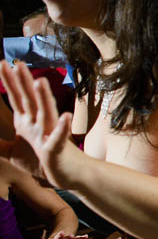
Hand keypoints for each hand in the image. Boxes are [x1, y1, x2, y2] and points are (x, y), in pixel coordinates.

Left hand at [0, 62, 78, 189]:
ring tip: (41, 81)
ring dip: (44, 98)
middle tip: (18, 64)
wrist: (69, 174)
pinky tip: (66, 116)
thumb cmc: (45, 160)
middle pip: (30, 100)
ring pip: (46, 113)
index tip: (3, 64)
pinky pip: (59, 138)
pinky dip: (62, 127)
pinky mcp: (57, 149)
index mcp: (29, 122)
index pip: (17, 98)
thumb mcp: (13, 152)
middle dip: (24, 82)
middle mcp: (40, 123)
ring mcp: (50, 134)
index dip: (10, 82)